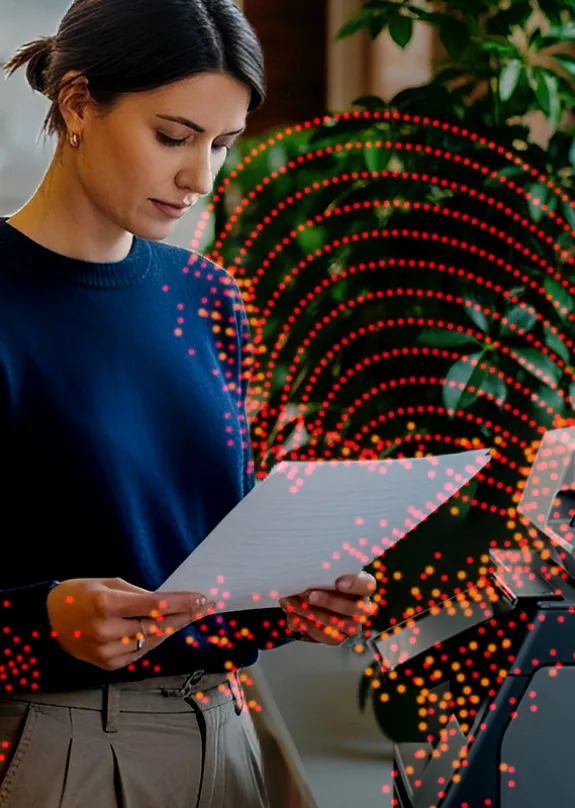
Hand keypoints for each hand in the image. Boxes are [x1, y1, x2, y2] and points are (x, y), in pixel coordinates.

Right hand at [47, 578, 214, 670]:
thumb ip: (139, 594)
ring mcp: (107, 652)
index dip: (182, 603)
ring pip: (152, 641)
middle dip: (186, 615)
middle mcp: (107, 631)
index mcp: (107, 605)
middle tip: (207, 607)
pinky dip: (156, 640)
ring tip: (193, 616)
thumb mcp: (109, 583)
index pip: (155, 606)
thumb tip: (168, 601)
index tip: (203, 598)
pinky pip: (141, 653)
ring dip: (175, 628)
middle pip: (158, 626)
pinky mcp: (108, 665)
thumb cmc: (80, 594)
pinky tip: (169, 629)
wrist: (47, 620)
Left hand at [279, 571, 375, 645]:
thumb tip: (309, 569)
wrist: (307, 595)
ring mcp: (351, 624)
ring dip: (314, 615)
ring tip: (294, 605)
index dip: (355, 585)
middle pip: (355, 609)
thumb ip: (322, 570)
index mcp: (362, 586)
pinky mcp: (337, 637)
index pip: (367, 585)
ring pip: (340, 625)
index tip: (338, 582)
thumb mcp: (323, 570)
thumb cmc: (319, 578)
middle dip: (330, 602)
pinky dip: (307, 626)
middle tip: (309, 595)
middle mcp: (361, 607)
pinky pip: (326, 636)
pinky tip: (294, 617)